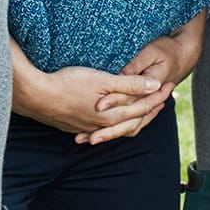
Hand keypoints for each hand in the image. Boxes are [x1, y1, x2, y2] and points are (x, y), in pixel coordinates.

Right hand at [16, 63, 163, 138]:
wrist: (38, 96)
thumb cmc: (70, 83)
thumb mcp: (103, 80)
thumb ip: (130, 84)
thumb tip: (155, 85)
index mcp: (113, 115)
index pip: (143, 106)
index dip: (158, 95)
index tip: (170, 85)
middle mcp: (104, 126)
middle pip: (135, 120)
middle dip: (152, 108)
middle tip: (165, 97)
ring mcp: (90, 128)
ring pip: (120, 127)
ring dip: (135, 118)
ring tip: (145, 109)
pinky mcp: (79, 127)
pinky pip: (104, 130)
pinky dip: (117, 125)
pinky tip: (114, 121)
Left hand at [82, 15, 205, 145]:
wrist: (186, 52)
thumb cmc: (167, 49)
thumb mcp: (151, 52)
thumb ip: (135, 67)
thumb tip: (120, 76)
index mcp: (150, 88)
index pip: (129, 99)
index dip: (111, 104)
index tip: (96, 108)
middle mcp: (148, 100)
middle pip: (127, 119)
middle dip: (107, 130)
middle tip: (88, 137)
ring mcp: (147, 104)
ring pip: (129, 125)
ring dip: (109, 133)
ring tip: (89, 139)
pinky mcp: (144, 102)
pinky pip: (131, 122)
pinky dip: (116, 129)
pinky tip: (99, 131)